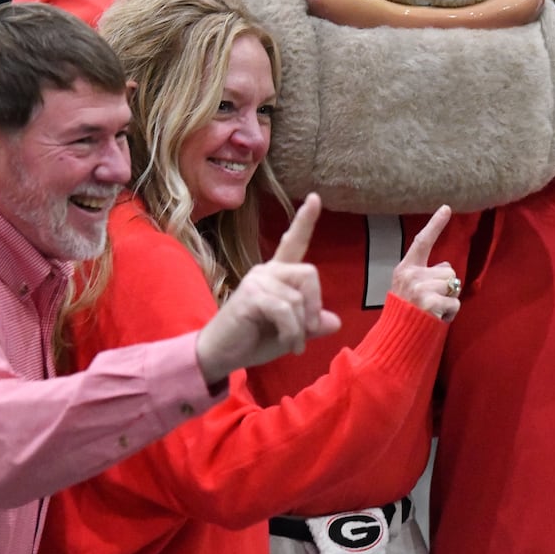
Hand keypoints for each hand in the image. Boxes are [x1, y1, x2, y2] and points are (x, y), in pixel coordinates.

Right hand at [195, 194, 340, 383]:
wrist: (219, 355)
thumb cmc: (253, 340)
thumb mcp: (291, 333)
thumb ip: (311, 324)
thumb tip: (335, 321)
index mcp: (277, 274)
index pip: (294, 242)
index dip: (305, 221)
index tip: (315, 198)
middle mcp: (267, 271)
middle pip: (309, 273)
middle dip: (314, 305)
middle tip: (308, 331)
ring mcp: (257, 280)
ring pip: (297, 298)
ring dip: (300, 328)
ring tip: (293, 344)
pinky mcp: (251, 295)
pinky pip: (285, 310)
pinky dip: (292, 332)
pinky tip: (288, 344)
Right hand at [389, 205, 461, 321]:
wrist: (396, 339)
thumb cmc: (405, 314)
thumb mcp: (408, 288)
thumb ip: (424, 275)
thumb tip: (446, 267)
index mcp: (405, 269)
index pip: (422, 242)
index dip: (435, 224)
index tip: (446, 208)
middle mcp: (412, 275)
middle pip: (448, 271)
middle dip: (445, 287)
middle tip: (429, 302)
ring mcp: (421, 289)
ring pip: (453, 286)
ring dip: (448, 301)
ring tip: (431, 311)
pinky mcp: (431, 303)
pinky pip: (455, 303)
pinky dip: (450, 313)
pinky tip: (435, 318)